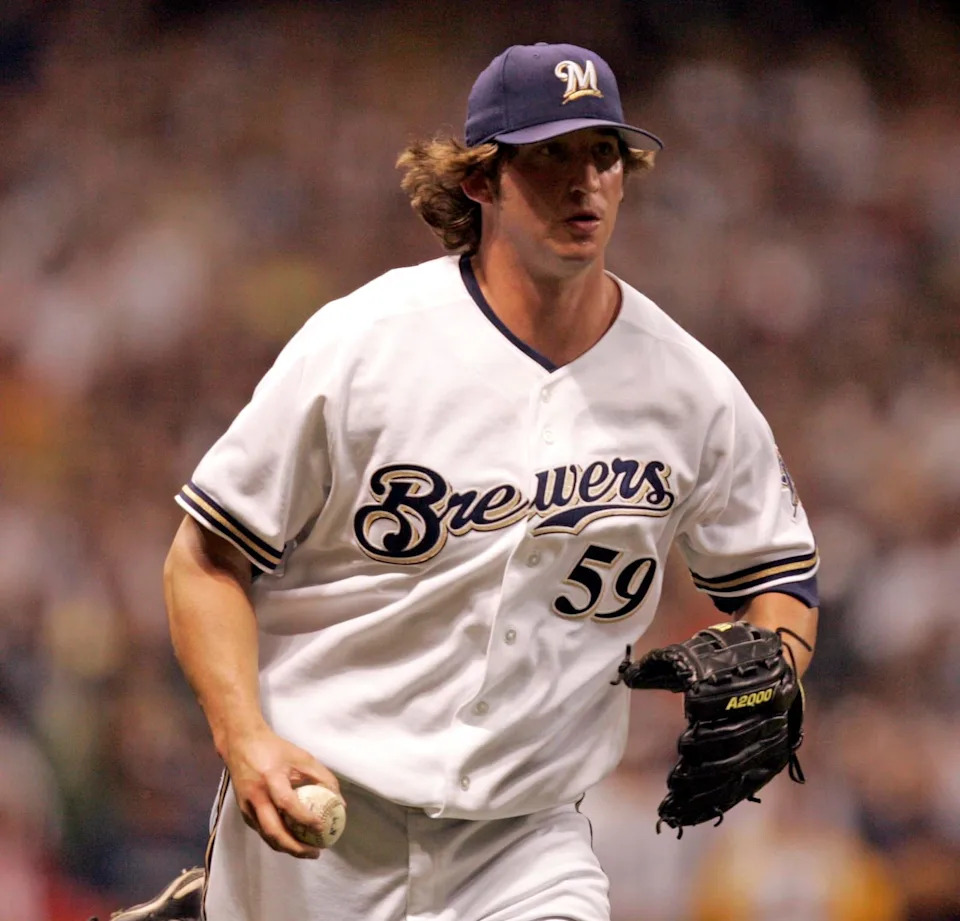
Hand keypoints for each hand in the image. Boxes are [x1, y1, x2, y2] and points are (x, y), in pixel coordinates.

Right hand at [222, 722, 341, 857]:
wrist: (241, 744)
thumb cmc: (276, 749)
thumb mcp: (302, 757)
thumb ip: (323, 778)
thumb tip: (340, 803)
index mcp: (271, 778)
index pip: (287, 804)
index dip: (305, 818)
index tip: (322, 827)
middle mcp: (256, 795)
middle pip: (274, 830)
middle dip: (295, 847)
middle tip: (316, 852)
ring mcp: (247, 806)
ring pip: (267, 836)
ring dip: (287, 848)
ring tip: (308, 851)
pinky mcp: (243, 811)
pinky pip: (262, 831)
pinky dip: (278, 839)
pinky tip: (293, 841)